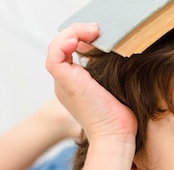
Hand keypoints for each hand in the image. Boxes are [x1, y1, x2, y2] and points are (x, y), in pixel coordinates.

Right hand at [45, 23, 136, 143]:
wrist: (115, 136)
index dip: (81, 39)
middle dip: (78, 33)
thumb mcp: (114, 88)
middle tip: (98, 30)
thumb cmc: (119, 119)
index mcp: (76, 85)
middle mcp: (66, 83)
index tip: (100, 36)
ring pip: (56, 47)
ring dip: (73, 33)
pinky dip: (65, 41)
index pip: (69, 53)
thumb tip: (115, 51)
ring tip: (93, 31)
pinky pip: (54, 54)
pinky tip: (81, 39)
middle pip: (61, 47)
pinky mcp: (64, 82)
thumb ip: (108, 71)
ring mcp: (63, 83)